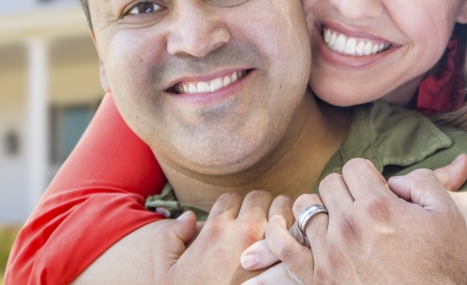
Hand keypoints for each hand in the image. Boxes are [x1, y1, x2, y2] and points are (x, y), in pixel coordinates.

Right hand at [154, 190, 292, 284]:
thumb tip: (189, 217)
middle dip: (261, 207)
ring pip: (285, 206)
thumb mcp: (166, 270)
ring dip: (283, 216)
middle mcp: (244, 231)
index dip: (233, 208)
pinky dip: (298, 234)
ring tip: (280, 231)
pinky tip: (293, 247)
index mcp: (215, 230)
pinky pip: (300, 232)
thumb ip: (170, 237)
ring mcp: (271, 245)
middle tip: (261, 223)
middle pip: (260, 197)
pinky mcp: (289, 262)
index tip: (236, 222)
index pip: (232, 198)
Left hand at [242, 157, 466, 284]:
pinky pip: (283, 245)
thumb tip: (394, 179)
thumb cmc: (441, 268)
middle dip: (346, 191)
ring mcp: (329, 251)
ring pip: (306, 207)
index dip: (367, 176)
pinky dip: (277, 232)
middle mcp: (349, 224)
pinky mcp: (316, 276)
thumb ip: (424, 182)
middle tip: (359, 208)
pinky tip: (281, 225)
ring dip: (318, 208)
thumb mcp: (448, 217)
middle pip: (331, 184)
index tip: (375, 192)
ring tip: (332, 219)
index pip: (355, 167)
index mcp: (378, 205)